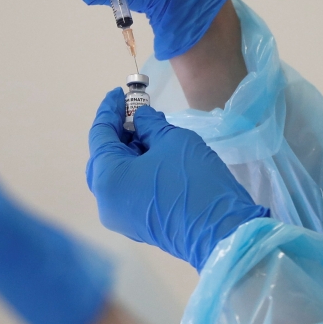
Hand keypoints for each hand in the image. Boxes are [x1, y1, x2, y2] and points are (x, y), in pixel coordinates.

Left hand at [86, 88, 267, 269]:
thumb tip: (140, 118)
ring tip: (149, 131)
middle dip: (118, 132)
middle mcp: (106, 201)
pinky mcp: (137, 225)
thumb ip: (150, 125)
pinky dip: (136, 170)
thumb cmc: (194, 181)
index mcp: (107, 178)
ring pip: (116, 175)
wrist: (222, 231)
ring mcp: (121, 217)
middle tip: (135, 112)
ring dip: (129, 151)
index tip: (120, 93)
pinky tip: (154, 155)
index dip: (109, 110)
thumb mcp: (173, 141)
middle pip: (103, 158)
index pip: (100, 135)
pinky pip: (128, 190)